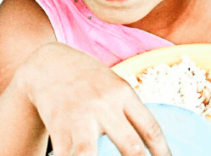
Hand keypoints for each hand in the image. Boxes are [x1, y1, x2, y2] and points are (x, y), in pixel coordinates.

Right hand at [19, 44, 170, 155]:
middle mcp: (104, 104)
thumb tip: (148, 141)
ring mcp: (79, 116)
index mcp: (123, 92)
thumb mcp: (113, 84)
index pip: (150, 128)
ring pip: (88, 153)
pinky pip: (65, 153)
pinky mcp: (58, 124)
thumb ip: (128, 110)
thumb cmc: (87, 78)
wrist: (48, 62)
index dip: (162, 152)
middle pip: (129, 145)